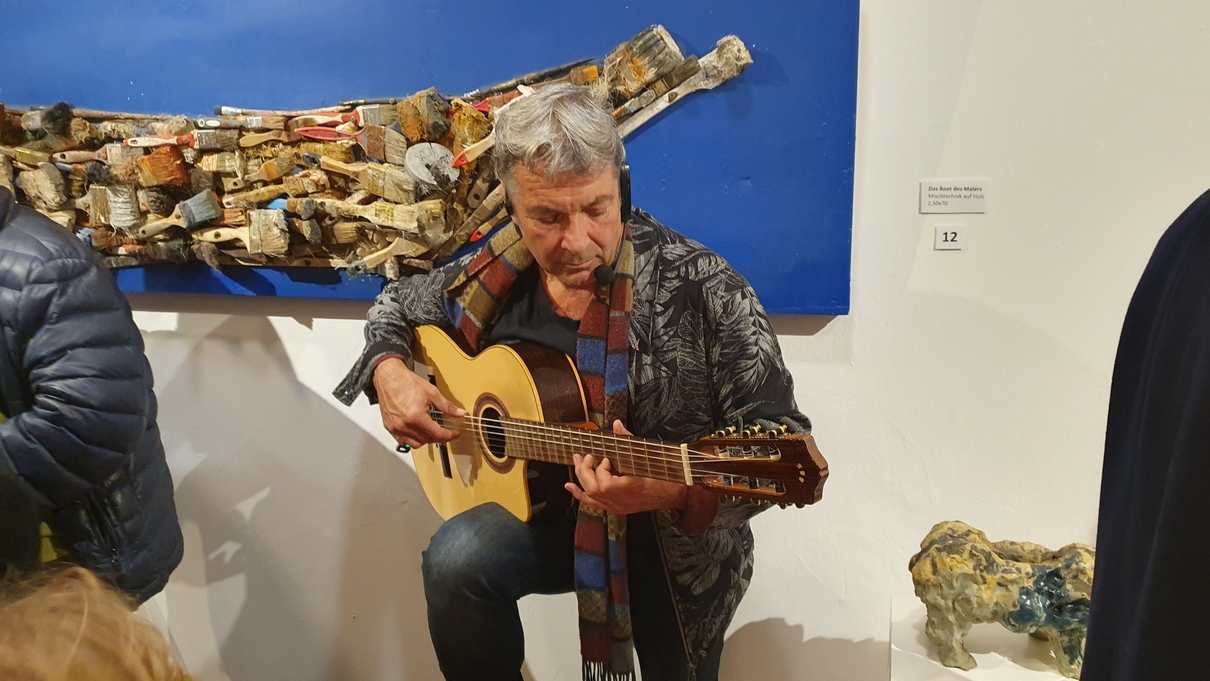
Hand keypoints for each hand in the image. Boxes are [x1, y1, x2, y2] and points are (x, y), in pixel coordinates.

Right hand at [373, 357, 464, 447]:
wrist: (389, 378)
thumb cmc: (407, 382)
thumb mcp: (432, 392)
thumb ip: (447, 406)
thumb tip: (460, 413)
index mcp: (416, 416)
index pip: (437, 434)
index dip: (449, 436)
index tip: (454, 434)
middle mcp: (404, 425)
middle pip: (427, 440)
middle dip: (439, 437)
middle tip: (445, 432)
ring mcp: (396, 427)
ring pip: (415, 444)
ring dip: (426, 440)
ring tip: (432, 432)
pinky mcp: (389, 427)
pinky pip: (403, 441)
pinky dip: (412, 440)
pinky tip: (418, 432)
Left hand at [565, 420, 689, 514]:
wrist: (674, 494)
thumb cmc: (664, 476)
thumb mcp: (647, 455)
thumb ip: (628, 440)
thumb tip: (617, 425)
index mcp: (630, 489)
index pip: (604, 483)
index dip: (600, 469)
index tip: (605, 458)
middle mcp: (620, 501)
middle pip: (593, 489)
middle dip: (584, 470)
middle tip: (584, 456)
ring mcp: (617, 506)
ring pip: (590, 497)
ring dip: (581, 478)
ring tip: (577, 462)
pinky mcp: (616, 508)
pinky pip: (593, 504)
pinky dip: (580, 494)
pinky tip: (570, 486)